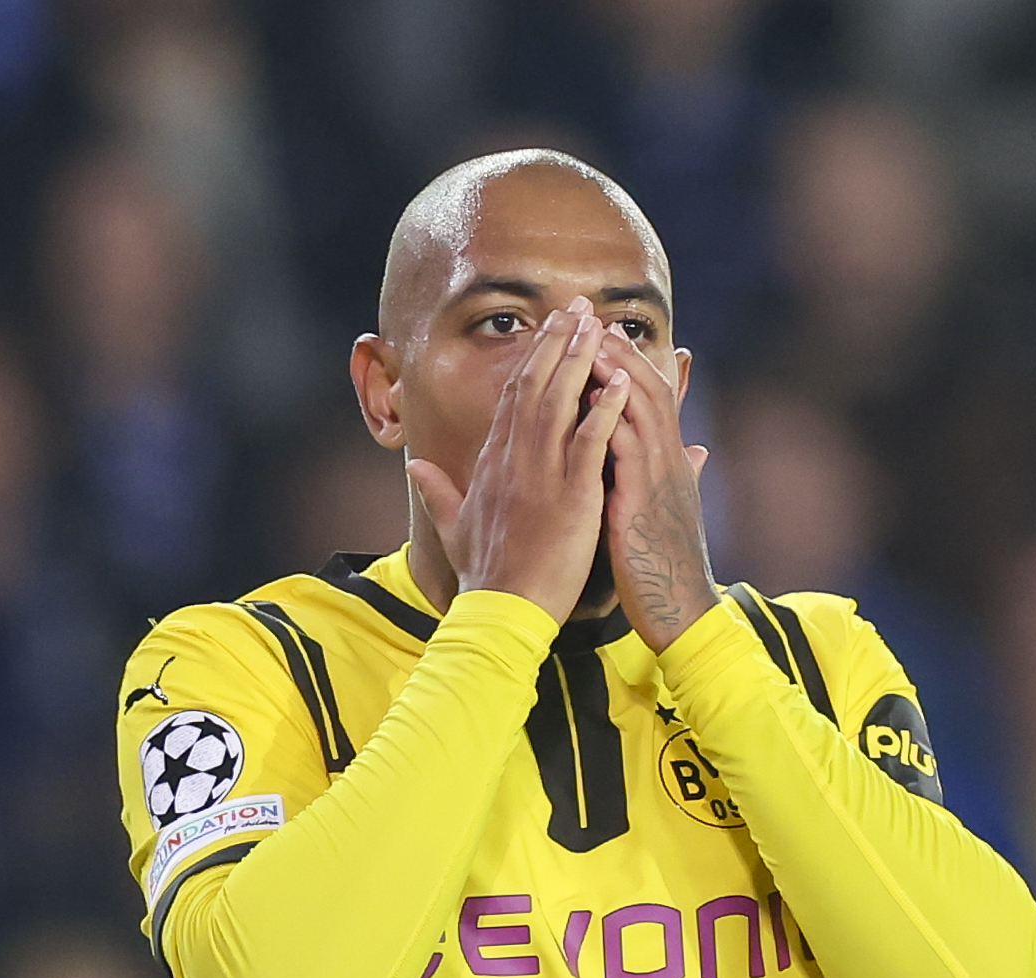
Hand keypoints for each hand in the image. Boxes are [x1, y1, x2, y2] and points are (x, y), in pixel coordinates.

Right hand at [406, 296, 630, 623]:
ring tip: (597, 326)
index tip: (548, 331)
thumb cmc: (485, 575)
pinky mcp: (570, 500)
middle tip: (577, 307)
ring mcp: (541, 477)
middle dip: (556, 343)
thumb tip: (415, 467)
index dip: (531, 360)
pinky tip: (619, 384)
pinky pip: (588, 445)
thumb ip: (437, 492)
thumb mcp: (453, 527)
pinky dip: (603, 412)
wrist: (500, 613)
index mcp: (493, 464)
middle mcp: (514, 461)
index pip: (512, 399)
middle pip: (534, 387)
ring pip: (559, 404)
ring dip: (579, 361)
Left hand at [593, 322, 718, 652]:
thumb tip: (699, 454)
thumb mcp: (675, 512)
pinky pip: (628, 451)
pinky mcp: (644, 503)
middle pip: (647, 392)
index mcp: (670, 465)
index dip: (629, 364)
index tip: (602, 335)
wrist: (682, 611)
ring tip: (589, 341)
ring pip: (640, 412)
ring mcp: (659, 481)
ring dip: (615, 374)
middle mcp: (669, 464)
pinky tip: (591, 398)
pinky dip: (611, 419)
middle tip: (591, 320)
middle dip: (619, 354)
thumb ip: (682, 476)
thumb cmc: (671, 566)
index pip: (652, 400)